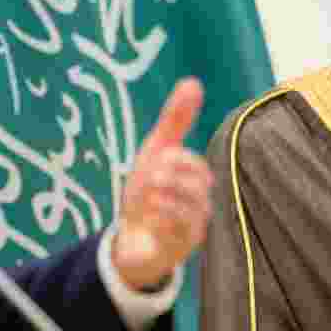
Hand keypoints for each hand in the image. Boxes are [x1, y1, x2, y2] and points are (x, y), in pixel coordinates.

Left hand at [114, 78, 212, 291]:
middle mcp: (199, 204)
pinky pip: (180, 233)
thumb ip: (175, 120)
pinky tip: (149, 218)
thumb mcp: (156, 151)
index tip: (157, 159)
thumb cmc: (148, 191)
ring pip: (192, 210)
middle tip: (150, 178)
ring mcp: (191, 228)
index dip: (176, 160)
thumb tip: (193, 81)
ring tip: (147, 197)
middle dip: (170, 178)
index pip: (194, 165)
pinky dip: (162, 220)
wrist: (131, 238)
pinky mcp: (179, 249)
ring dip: (164, 198)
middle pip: (197, 187)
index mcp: (196, 179)